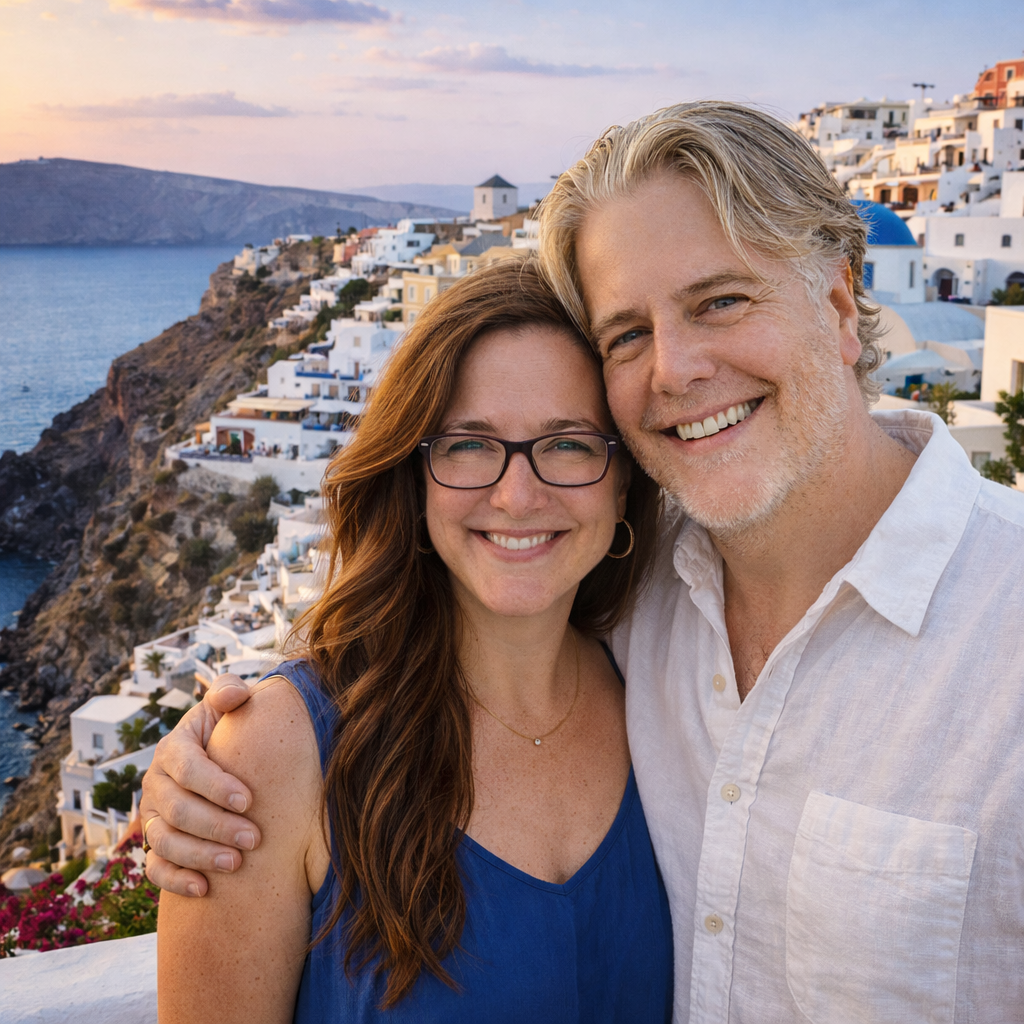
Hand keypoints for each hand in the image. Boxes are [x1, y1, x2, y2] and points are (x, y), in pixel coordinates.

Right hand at [141, 674, 262, 896]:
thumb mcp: (229, 705)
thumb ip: (229, 691)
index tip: (248, 799)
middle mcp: (157, 783)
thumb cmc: (231, 730)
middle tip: (254, 839)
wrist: (225, 759)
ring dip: (199, 855)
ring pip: (165, 842)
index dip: (215, 785)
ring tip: (236, 863)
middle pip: (178, 810)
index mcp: (173, 748)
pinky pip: (155, 868)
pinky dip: (175, 880)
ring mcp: (153, 816)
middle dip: (216, 826)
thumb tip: (233, 695)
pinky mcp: (155, 843)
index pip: (188, 768)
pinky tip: (204, 889)